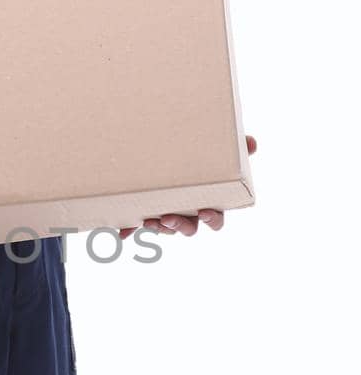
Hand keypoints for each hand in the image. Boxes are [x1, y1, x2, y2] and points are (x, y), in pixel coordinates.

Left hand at [119, 135, 256, 240]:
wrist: (166, 144)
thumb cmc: (202, 152)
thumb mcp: (221, 148)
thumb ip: (238, 147)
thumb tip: (253, 143)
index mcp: (209, 200)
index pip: (216, 218)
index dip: (212, 220)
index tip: (205, 212)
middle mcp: (189, 211)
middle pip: (189, 228)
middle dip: (180, 226)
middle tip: (169, 218)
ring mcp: (168, 211)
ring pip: (165, 227)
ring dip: (158, 227)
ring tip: (149, 219)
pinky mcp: (147, 209)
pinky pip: (137, 224)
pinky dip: (130, 227)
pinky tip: (123, 231)